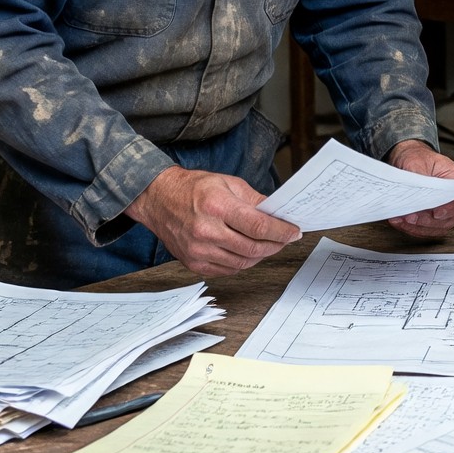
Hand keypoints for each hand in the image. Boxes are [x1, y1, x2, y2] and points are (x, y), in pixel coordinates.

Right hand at [124, 167, 301, 276]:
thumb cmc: (192, 188)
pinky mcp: (194, 263)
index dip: (281, 231)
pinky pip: (228, 270)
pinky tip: (248, 251)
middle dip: (276, 245)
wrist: (158, 199)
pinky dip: (243, 262)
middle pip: (253, 247)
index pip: (258, 226)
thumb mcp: (227, 182)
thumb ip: (254, 200)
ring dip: (261, 255)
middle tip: (286, 239)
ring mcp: (198, 250)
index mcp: (217, 206)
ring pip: (243, 262)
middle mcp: (206, 231)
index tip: (294, 232)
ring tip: (269, 244)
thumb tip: (277, 213)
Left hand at [386, 139, 453, 238]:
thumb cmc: (418, 159)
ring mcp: (446, 212)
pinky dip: (411, 228)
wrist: (410, 162)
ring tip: (400, 219)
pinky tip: (399, 221)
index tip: (436, 213)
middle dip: (427, 221)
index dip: (450, 209)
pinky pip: (425, 230)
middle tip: (410, 217)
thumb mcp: (417, 162)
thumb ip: (419, 179)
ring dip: (417, 227)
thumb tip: (415, 196)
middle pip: (448, 219)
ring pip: (436, 228)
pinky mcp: (433, 221)